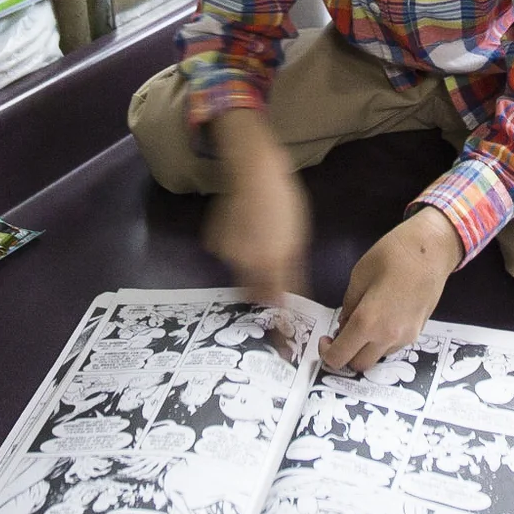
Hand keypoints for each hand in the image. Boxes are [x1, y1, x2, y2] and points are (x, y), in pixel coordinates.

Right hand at [204, 111, 307, 302]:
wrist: (254, 172)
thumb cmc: (284, 202)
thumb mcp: (298, 238)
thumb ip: (293, 271)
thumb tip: (289, 298)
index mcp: (273, 260)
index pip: (275, 301)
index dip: (278, 321)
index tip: (281, 341)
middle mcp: (247, 262)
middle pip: (253, 294)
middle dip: (261, 297)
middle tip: (270, 289)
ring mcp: (227, 253)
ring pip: (240, 276)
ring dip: (251, 273)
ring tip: (260, 249)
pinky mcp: (214, 243)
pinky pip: (229, 258)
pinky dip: (238, 254)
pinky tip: (245, 234)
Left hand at [322, 207, 462, 373]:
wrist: (432, 250)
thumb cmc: (392, 255)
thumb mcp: (359, 276)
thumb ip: (349, 305)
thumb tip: (345, 324)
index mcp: (368, 322)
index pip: (340, 356)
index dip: (327, 353)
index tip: (325, 339)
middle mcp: (388, 337)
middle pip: (360, 365)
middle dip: (347, 355)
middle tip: (342, 334)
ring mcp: (406, 336)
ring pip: (378, 356)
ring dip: (366, 348)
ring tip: (364, 323)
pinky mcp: (419, 331)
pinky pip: (394, 346)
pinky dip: (382, 341)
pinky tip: (383, 319)